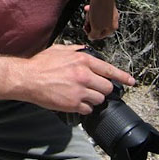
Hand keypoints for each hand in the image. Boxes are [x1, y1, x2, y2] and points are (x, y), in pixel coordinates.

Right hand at [18, 44, 134, 114]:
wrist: (27, 78)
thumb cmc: (40, 64)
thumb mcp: (59, 50)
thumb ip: (75, 50)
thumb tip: (85, 50)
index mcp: (82, 60)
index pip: (109, 70)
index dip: (123, 77)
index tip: (131, 81)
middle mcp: (84, 75)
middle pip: (107, 87)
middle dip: (102, 88)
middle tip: (92, 88)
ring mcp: (79, 91)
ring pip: (99, 99)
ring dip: (92, 98)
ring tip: (80, 94)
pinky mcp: (73, 104)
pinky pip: (88, 109)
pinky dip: (83, 107)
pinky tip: (74, 101)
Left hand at [83, 1, 118, 39]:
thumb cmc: (100, 10)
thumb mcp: (96, 27)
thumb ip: (94, 35)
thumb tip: (91, 38)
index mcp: (112, 28)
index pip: (100, 36)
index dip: (92, 34)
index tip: (86, 30)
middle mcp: (112, 21)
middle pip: (97, 27)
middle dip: (90, 24)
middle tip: (87, 21)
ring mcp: (108, 12)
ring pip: (95, 19)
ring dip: (90, 16)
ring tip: (89, 12)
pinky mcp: (104, 6)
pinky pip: (95, 11)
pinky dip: (90, 10)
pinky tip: (88, 7)